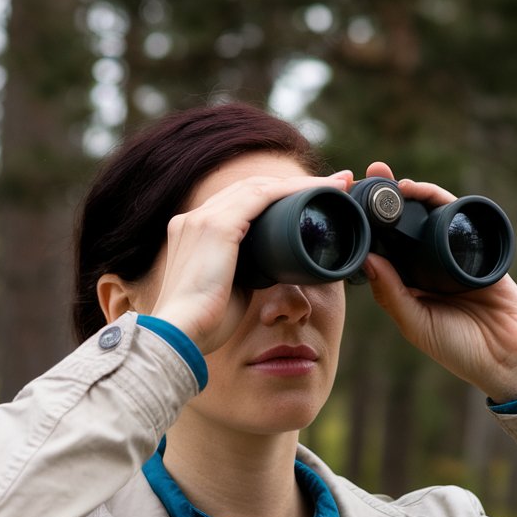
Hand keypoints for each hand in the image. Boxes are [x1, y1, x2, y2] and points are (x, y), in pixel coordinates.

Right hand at [150, 169, 352, 354]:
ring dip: (300, 183)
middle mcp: (195, 218)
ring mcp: (203, 218)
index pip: (239, 201)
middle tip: (333, 184)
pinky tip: (316, 191)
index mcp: (194, 231)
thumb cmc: (206, 323)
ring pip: (260, 187)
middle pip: (252, 187)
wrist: (181, 333)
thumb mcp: (229, 289)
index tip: (306, 198)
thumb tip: (272, 270)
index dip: (275, 196)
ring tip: (335, 185)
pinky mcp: (216, 226)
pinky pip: (262, 196)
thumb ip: (246, 273)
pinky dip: (291, 191)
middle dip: (293, 184)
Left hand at [359, 161, 516, 402]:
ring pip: (431, 218)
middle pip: (405, 227)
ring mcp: (454, 255)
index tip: (351, 205)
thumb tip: (368, 258)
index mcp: (409, 286)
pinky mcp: (479, 248)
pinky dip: (443, 202)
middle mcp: (429, 267)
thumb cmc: (460, 349)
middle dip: (387, 201)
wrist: (509, 356)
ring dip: (413, 196)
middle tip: (369, 176)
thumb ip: (392, 294)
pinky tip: (425, 194)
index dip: (369, 228)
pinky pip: (459, 219)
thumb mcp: (416, 324)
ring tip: (393, 181)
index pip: (385, 250)